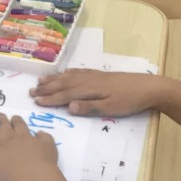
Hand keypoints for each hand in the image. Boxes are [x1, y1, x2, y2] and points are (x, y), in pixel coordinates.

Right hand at [32, 69, 162, 116]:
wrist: (149, 87)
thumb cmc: (130, 101)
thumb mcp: (111, 108)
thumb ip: (90, 107)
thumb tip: (69, 107)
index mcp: (90, 89)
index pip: (66, 95)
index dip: (50, 99)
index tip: (36, 102)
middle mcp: (89, 80)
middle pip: (64, 84)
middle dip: (47, 88)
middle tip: (31, 91)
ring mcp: (95, 76)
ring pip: (69, 77)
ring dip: (54, 79)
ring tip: (40, 81)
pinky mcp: (101, 75)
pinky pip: (79, 72)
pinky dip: (68, 73)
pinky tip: (65, 73)